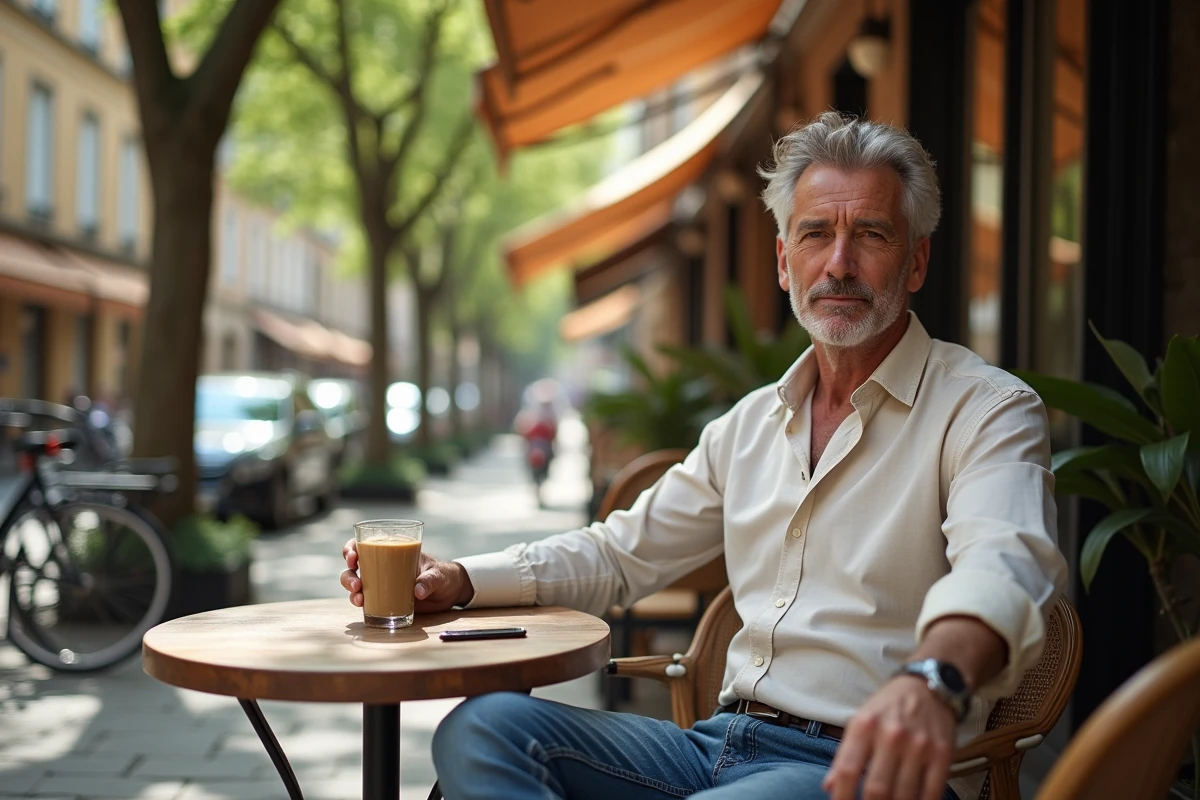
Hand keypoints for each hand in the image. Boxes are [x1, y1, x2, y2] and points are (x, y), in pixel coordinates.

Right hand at [340, 538, 474, 612]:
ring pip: (356, 584)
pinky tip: (363, 606)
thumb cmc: (443, 575)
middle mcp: (381, 566)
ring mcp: (381, 583)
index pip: (365, 544)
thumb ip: (430, 581)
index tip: (353, 557)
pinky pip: (365, 600)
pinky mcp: (383, 599)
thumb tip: (417, 591)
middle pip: (354, 566)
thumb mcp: (439, 575)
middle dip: (348, 574)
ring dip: (352, 591)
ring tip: (359, 599)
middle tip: (356, 585)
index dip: (352, 548)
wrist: (449, 592)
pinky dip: (360, 602)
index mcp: (392, 551)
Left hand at [822, 675, 956, 799]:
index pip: (848, 770)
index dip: (842, 796)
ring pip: (904, 795)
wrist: (928, 686)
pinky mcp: (942, 754)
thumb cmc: (889, 706)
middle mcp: (891, 735)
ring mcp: (919, 746)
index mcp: (865, 726)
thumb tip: (829, 786)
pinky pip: (931, 792)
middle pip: (877, 788)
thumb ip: (844, 754)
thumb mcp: (860, 720)